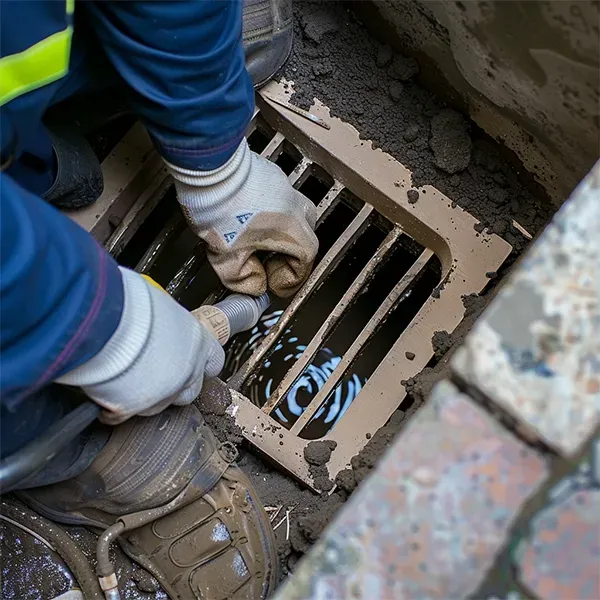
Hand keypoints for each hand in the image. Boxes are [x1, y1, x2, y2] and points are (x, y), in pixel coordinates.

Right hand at [56, 268, 223, 423]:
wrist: (109, 323)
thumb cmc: (132, 305)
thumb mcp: (158, 303)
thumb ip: (165, 320)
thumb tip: (155, 317)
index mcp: (197, 340)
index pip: (215, 361)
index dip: (201, 364)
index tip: (188, 361)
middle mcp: (188, 368)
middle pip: (191, 391)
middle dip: (173, 387)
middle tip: (151, 374)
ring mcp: (167, 391)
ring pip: (160, 405)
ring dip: (144, 396)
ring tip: (123, 380)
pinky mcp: (139, 407)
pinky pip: (125, 413)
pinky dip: (113, 407)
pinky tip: (102, 394)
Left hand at [166, 139, 318, 297]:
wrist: (208, 169)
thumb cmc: (220, 209)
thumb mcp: (227, 259)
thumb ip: (244, 279)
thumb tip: (254, 285)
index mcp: (292, 231)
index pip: (305, 262)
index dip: (290, 279)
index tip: (274, 284)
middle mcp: (295, 207)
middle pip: (305, 238)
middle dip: (289, 255)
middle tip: (269, 265)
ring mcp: (284, 188)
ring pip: (293, 217)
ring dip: (280, 233)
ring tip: (258, 242)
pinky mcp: (270, 174)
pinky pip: (278, 200)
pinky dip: (270, 215)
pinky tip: (247, 220)